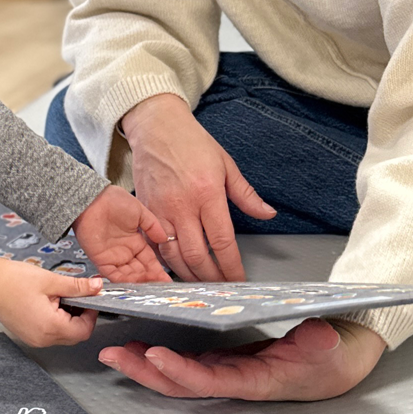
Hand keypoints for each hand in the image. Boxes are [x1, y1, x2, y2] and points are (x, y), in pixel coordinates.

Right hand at [0, 243, 101, 346]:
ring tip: (58, 298)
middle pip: (75, 336)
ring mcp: (33, 339)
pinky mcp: (27, 336)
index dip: (91, 314)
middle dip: (80, 317)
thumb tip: (98, 287)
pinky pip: (49, 334)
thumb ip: (78, 286)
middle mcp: (42, 339)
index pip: (84, 330)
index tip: (89, 298)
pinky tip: (48, 304)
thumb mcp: (51, 280)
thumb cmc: (14, 280)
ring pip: (63, 336)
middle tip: (75, 296)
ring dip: (68, 320)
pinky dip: (55, 322)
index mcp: (50, 326)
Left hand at [71, 184, 171, 282]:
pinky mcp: (100, 259)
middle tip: (160, 288)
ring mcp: (113, 256)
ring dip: (138, 282)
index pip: (149, 261)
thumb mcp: (140, 212)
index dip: (158, 271)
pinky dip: (122, 280)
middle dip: (150, 280)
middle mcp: (125, 251)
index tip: (167, 281)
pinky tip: (133, 284)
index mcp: (135, 241)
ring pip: (128, 275)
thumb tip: (165, 238)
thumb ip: (153, 226)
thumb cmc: (113, 201)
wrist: (92, 200)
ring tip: (149, 287)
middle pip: (140, 271)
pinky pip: (112, 274)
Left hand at [97, 318, 385, 400]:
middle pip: (183, 382)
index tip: (154, 355)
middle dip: (146, 371)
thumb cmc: (338, 354)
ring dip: (147, 365)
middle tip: (113, 354)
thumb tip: (314, 336)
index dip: (181, 371)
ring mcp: (231, 371)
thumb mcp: (334, 345)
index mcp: (259, 380)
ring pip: (182, 374)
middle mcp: (238, 381)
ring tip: (117, 350)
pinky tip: (144, 345)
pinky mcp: (230, 359)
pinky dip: (165, 356)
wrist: (346, 357)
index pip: (212, 380)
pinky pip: (191, 361)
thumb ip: (321, 341)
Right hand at [119, 94, 275, 280]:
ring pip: (173, 256)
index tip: (239, 279)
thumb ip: (246, 194)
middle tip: (222, 287)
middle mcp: (182, 206)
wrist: (155, 126)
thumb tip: (267, 213)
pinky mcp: (145, 210)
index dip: (232, 267)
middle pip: (197, 256)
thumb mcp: (226, 163)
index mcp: (207, 194)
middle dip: (212, 279)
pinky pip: (155, 245)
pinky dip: (166, 261)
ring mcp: (160, 210)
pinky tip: (176, 268)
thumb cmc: (190, 141)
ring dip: (188, 275)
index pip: (222, 242)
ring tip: (201, 284)